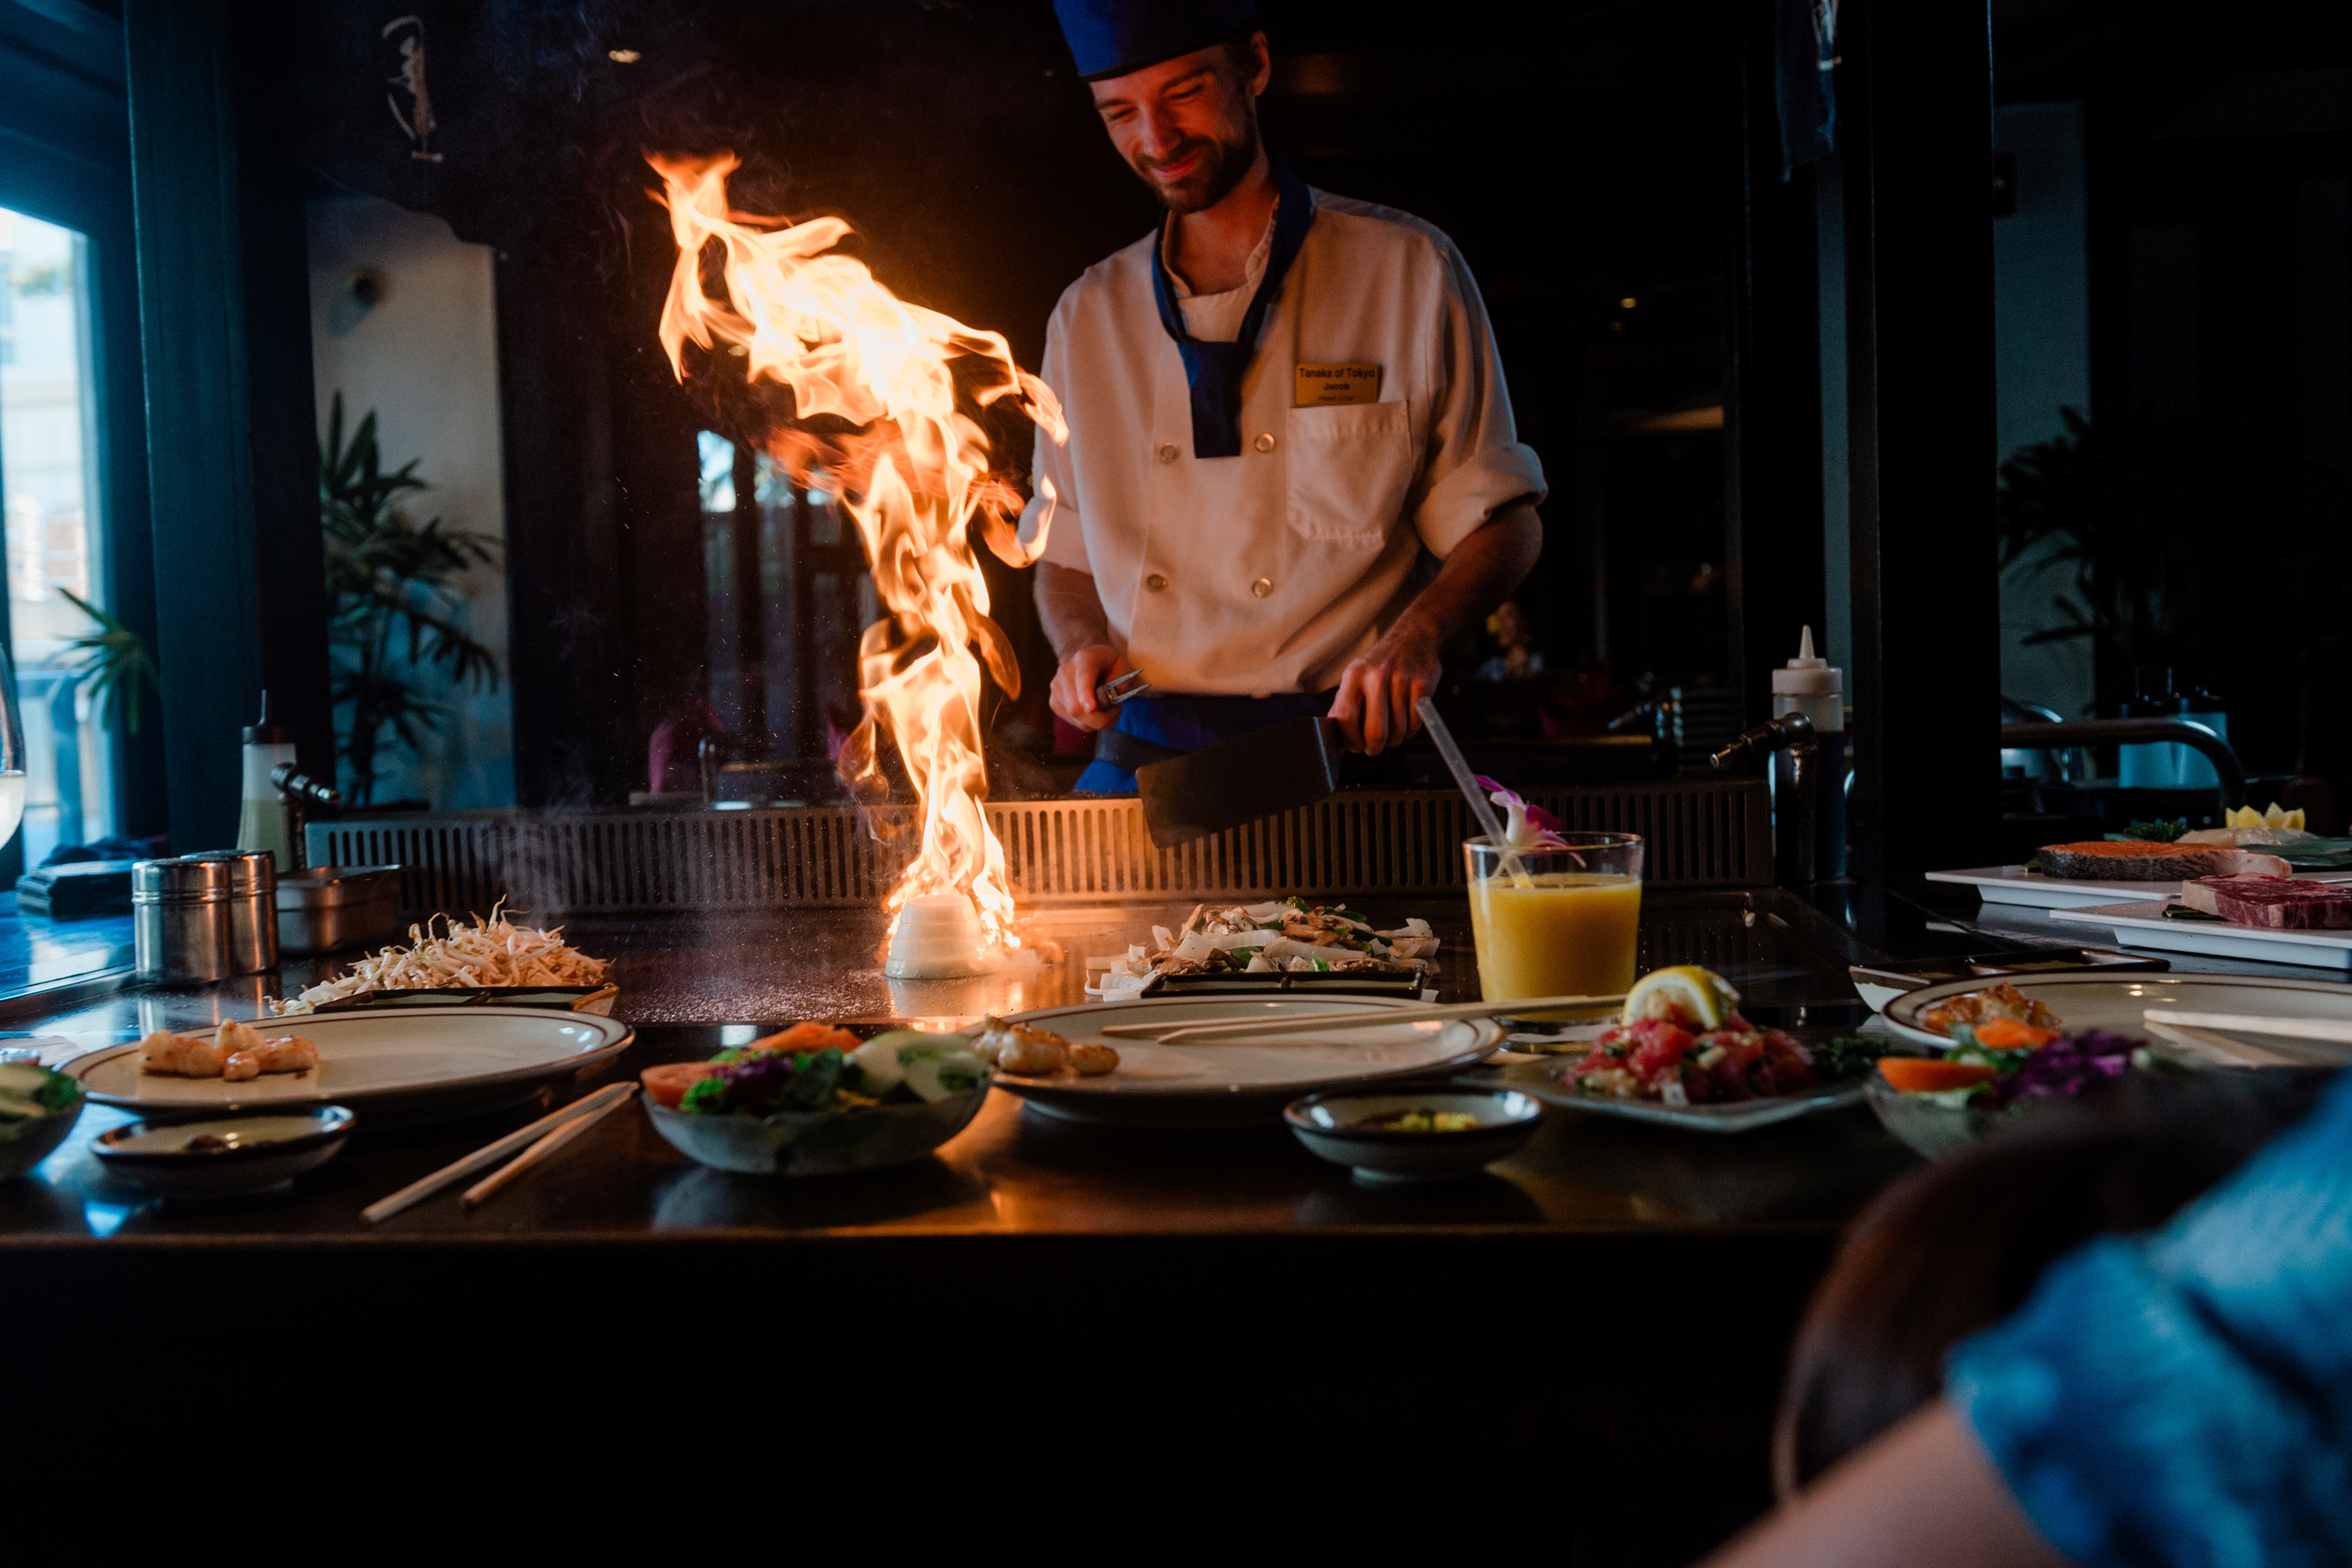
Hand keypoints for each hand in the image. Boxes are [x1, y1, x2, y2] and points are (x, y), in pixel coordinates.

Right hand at [1049, 645, 1131, 731]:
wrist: (1088, 661)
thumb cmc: (1109, 665)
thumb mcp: (1124, 667)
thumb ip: (1121, 683)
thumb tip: (1111, 699)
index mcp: (1084, 658)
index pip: (1083, 678)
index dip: (1085, 694)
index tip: (1091, 709)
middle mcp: (1065, 671)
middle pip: (1076, 706)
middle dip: (1100, 718)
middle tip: (1117, 709)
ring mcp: (1056, 687)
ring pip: (1076, 717)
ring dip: (1097, 720)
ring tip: (1106, 706)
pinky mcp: (1053, 701)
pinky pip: (1074, 721)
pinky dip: (1088, 722)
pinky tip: (1094, 709)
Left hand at [1326, 623, 1439, 753]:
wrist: (1411, 637)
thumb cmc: (1379, 663)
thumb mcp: (1354, 676)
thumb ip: (1344, 704)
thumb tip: (1337, 736)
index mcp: (1354, 676)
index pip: (1345, 718)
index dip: (1350, 740)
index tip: (1355, 746)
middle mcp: (1377, 677)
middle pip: (1375, 731)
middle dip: (1374, 748)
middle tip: (1374, 748)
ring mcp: (1402, 680)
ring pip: (1398, 731)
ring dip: (1394, 739)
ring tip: (1391, 731)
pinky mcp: (1423, 685)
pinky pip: (1415, 724)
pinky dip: (1410, 730)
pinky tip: (1405, 721)